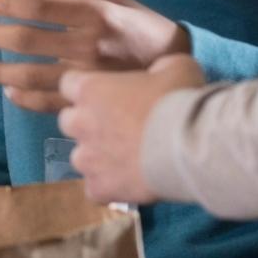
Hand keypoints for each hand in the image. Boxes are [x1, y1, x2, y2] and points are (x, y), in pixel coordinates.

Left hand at [0, 0, 189, 110]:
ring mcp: (88, 78)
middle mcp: (87, 45)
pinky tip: (9, 93)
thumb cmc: (147, 30)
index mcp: (94, 15)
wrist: (185, 70)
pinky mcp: (93, 103)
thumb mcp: (116, 1)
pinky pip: (51, 104)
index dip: (10, 4)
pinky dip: (25, 99)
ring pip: (32, 75)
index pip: (41, 8)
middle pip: (28, 40)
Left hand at [56, 53, 205, 203]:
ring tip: (123, 160)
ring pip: (78, 157)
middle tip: (116, 127)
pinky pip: (94, 189)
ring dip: (95, 157)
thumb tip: (159, 75)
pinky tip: (127, 184)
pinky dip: (107, 188)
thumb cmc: (179, 99)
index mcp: (90, 89)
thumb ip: (156, 69)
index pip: (68, 84)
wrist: (190, 146)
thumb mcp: (175, 67)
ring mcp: (88, 158)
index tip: (105, 95)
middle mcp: (81, 122)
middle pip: (68, 121)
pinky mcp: (101, 188)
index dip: (86, 90)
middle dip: (86, 123)